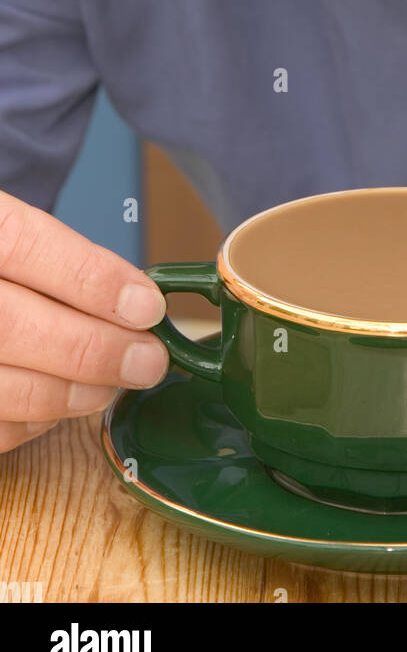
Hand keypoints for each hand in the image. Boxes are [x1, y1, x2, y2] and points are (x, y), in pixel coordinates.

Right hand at [0, 188, 168, 452]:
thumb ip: (61, 260)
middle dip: (92, 348)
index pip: (24, 244)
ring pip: (1, 385)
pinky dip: (32, 420)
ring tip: (112, 384)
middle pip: (11, 325)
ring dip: (68, 392)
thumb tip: (137, 303)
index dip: (90, 278)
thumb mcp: (9, 232)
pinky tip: (61, 401)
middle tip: (148, 360)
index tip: (147, 306)